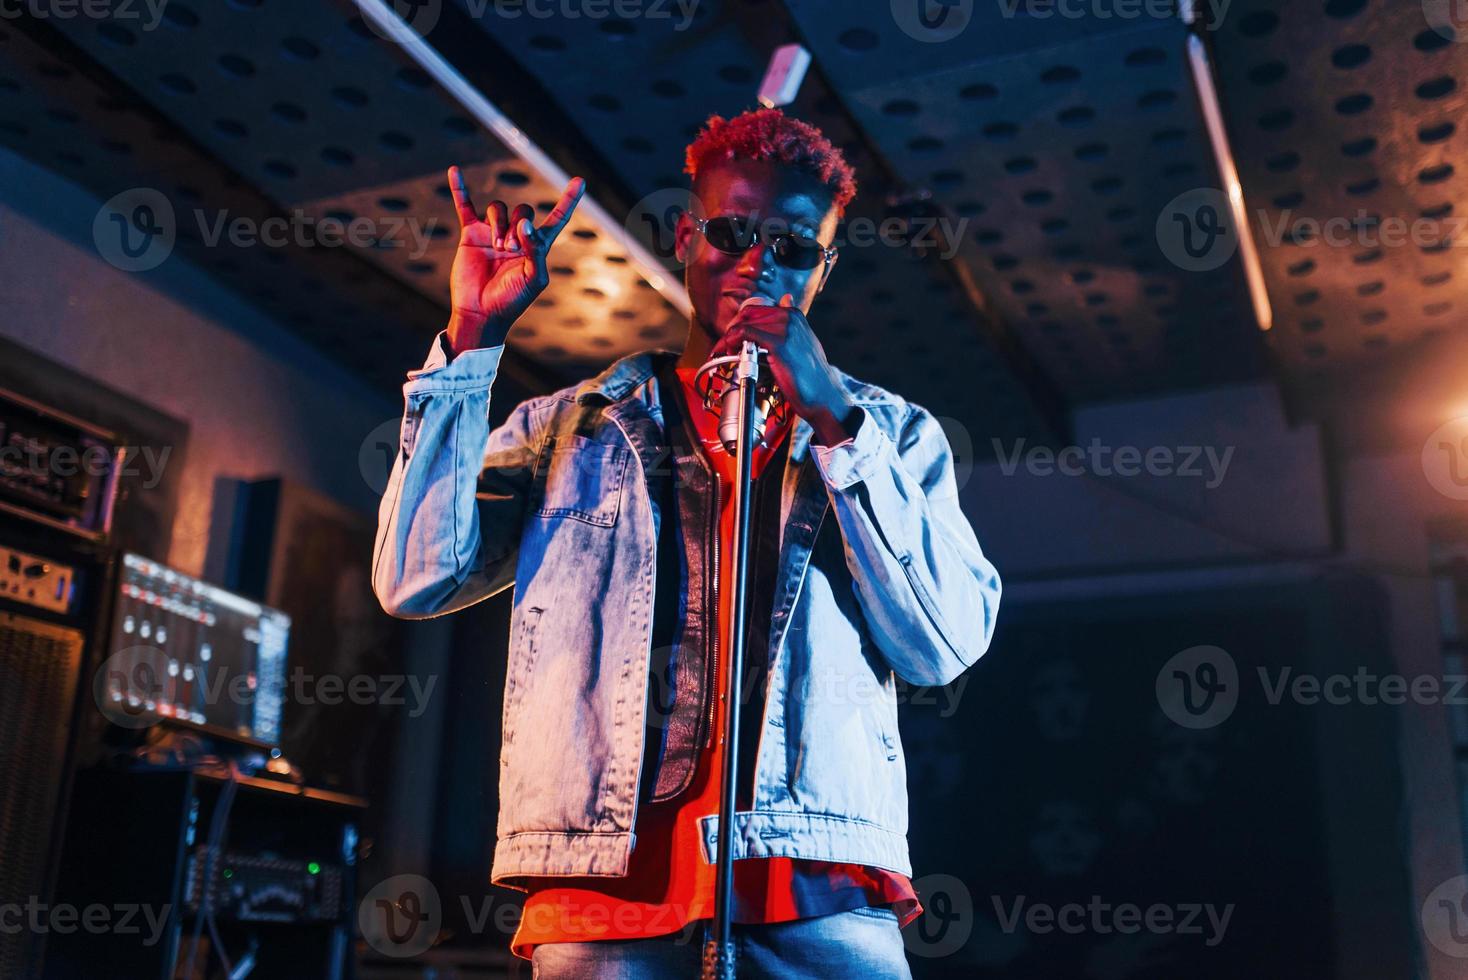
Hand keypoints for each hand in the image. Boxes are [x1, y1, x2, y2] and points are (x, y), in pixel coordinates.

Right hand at [445, 166, 584, 352]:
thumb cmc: (511, 300)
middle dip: (517, 227)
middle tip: (509, 250)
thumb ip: (536, 250)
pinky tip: (455, 171)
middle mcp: (516, 236)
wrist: (481, 312)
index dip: (568, 200)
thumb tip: (524, 224)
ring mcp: (492, 233)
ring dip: (498, 224)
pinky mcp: (471, 235)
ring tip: (496, 247)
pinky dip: (460, 189)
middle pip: (522, 210)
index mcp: (537, 246)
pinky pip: (466, 206)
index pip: (557, 218)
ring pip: (497, 208)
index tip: (579, 181)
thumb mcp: (533, 279)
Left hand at [709, 294, 857, 444]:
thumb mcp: (803, 343)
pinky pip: (744, 333)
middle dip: (731, 329)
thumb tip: (786, 299)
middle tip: (725, 346)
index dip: (740, 323)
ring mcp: (784, 328)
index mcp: (794, 315)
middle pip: (747, 314)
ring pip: (743, 323)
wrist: (823, 396)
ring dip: (728, 337)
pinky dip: (730, 341)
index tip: (732, 338)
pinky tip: (728, 352)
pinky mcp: (778, 343)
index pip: (756, 309)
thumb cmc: (811, 376)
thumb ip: (792, 325)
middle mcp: (789, 317)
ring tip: (725, 352)